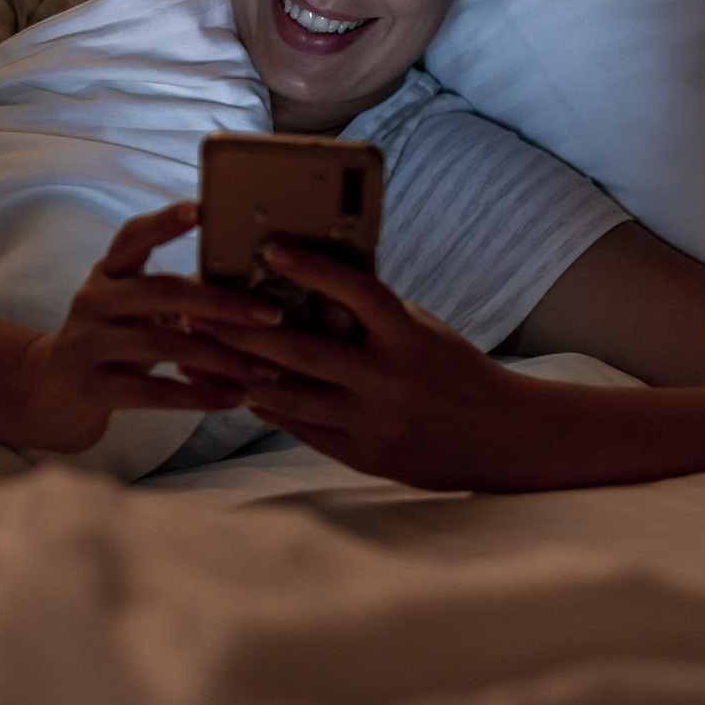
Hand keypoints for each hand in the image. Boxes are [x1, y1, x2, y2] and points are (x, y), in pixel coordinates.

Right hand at [12, 202, 284, 452]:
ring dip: (221, 358)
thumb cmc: (111, 343)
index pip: (133, 237)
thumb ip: (176, 293)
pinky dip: (197, 396)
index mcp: (108, 274)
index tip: (203, 208)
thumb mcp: (134, 310)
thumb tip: (248, 280)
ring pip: (162, 346)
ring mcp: (88, 344)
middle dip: (221, 303)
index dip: (166, 222)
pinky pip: (151, 393)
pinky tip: (233, 398)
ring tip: (264, 370)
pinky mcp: (90, 388)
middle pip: (160, 291)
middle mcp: (92, 301)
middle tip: (270, 315)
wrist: (50, 393)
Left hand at [193, 242, 530, 489]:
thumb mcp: (422, 330)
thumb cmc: (455, 371)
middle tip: (199, 311)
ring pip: (292, 397)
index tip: (270, 246)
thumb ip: (372, 313)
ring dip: (243, 374)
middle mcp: (389, 379)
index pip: (356, 291)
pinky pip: (303, 430)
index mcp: (409, 337)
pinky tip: (241, 390)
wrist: (504, 439)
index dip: (313, 267)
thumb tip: (312, 280)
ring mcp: (375, 422)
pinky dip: (270, 408)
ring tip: (203, 354)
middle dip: (244, 332)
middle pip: (302, 351)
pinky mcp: (365, 457)